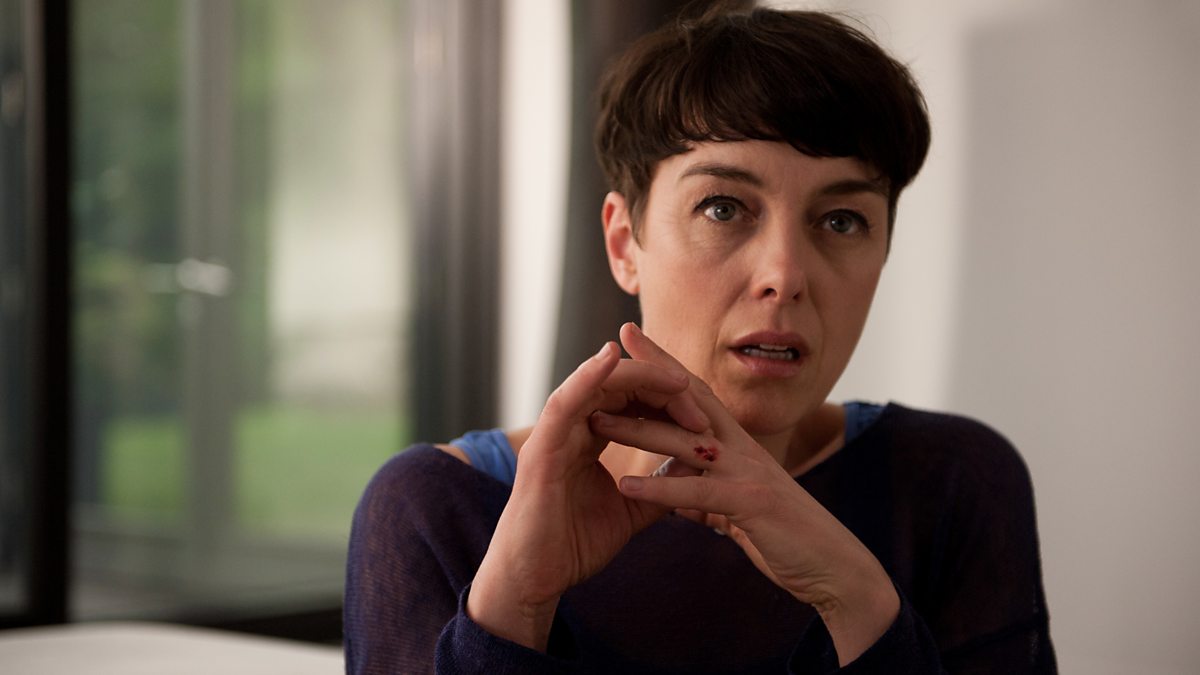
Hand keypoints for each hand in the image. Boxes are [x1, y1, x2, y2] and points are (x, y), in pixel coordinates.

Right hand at [467, 341, 708, 650]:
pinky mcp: (541, 448)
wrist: (536, 580)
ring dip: (637, 378)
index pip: (629, 399)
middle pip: (616, 385)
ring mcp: (553, 435)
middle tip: (695, 400)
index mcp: (587, 438)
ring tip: (673, 379)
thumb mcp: (631, 508)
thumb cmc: (573, 545)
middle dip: (659, 386)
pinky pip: (564, 403)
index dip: (666, 399)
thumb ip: (659, 485)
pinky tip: (610, 359)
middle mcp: (570, 429)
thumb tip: (697, 463)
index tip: (702, 415)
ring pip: (594, 385)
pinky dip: (587, 377)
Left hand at [591, 323, 898, 664]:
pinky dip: (660, 488)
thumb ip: (708, 500)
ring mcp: (748, 472)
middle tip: (610, 351)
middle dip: (651, 374)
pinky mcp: (751, 503)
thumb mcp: (738, 512)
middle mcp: (743, 450)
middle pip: (690, 400)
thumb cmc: (788, 539)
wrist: (835, 568)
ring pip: (685, 442)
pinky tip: (626, 484)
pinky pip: (697, 493)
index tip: (632, 339)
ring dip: (639, 430)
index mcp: (739, 447)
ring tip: (596, 421)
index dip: (666, 366)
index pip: (696, 396)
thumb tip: (680, 500)